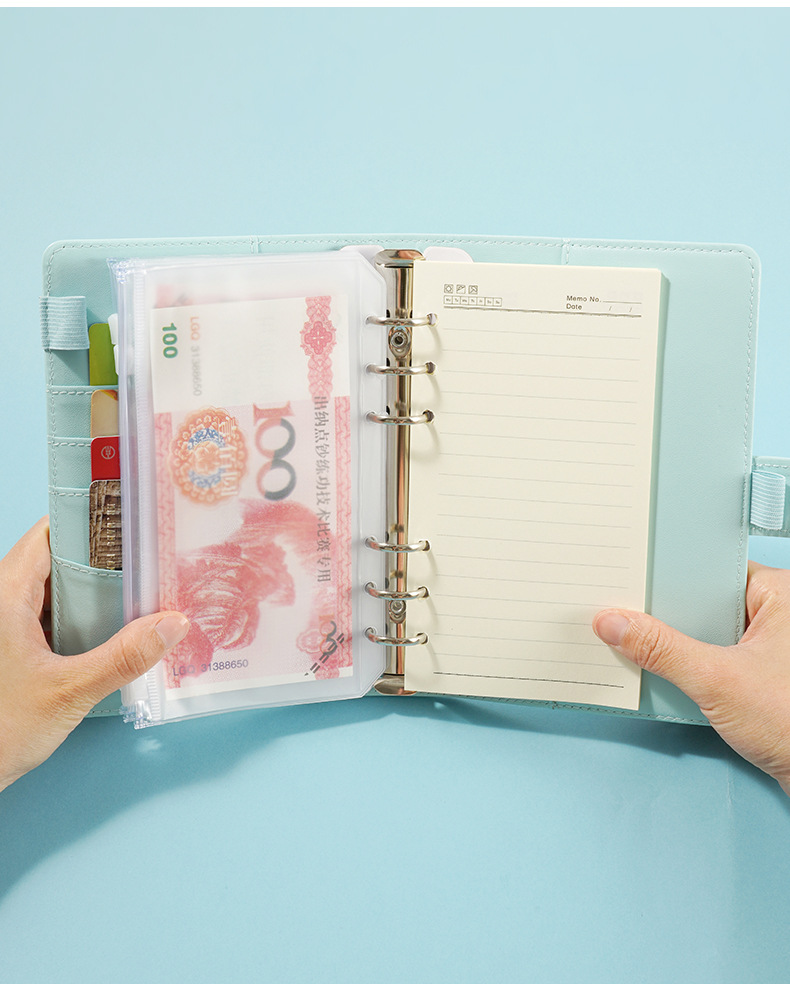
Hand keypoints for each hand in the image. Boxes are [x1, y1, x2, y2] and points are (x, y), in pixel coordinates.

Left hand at [0, 517, 188, 791]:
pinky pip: (47, 615)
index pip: (51, 532)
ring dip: (93, 591)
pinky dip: (79, 616)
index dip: (93, 521)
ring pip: (53, 588)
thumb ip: (124, 657)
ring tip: (140, 592)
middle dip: (104, 559)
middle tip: (150, 561)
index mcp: (4, 594)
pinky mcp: (8, 646)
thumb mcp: (69, 692)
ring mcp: (3, 623)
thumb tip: (174, 624)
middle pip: (56, 557)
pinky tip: (111, 629)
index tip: (135, 521)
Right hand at [593, 561, 789, 795]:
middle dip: (666, 617)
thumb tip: (615, 624)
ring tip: (637, 646)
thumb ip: (661, 650)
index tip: (629, 586)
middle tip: (625, 618)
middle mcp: (777, 615)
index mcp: (779, 595)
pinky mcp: (763, 675)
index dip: (665, 579)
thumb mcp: (716, 680)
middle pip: (703, 604)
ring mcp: (771, 647)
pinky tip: (664, 674)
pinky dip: (691, 667)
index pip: (707, 573)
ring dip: (677, 646)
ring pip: (707, 633)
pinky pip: (715, 658)